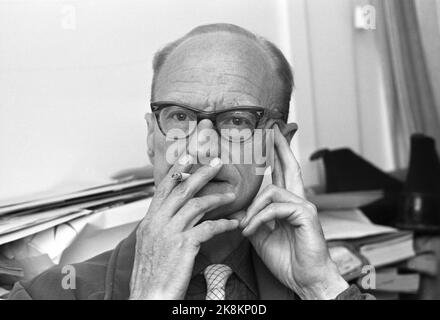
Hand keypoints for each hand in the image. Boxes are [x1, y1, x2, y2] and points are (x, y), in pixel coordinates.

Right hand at [129, 155, 238, 299]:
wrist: (148, 297)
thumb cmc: (151, 275)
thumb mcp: (150, 246)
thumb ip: (162, 227)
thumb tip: (176, 215)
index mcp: (149, 221)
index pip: (163, 189)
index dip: (177, 171)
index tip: (188, 157)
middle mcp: (157, 223)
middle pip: (182, 190)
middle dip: (201, 173)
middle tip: (217, 163)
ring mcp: (170, 232)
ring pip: (197, 205)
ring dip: (217, 198)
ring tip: (231, 195)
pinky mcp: (184, 245)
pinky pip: (209, 227)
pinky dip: (223, 224)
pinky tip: (233, 223)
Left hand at [240, 125, 348, 299]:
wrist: (304, 279)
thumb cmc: (286, 258)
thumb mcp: (261, 235)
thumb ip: (253, 217)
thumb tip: (240, 208)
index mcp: (288, 203)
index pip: (283, 173)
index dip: (277, 155)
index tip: (270, 138)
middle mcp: (298, 199)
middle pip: (290, 166)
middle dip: (280, 146)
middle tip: (272, 129)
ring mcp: (304, 205)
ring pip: (272, 190)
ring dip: (253, 209)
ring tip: (245, 227)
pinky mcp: (306, 214)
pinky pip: (275, 207)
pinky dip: (259, 218)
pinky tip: (251, 230)